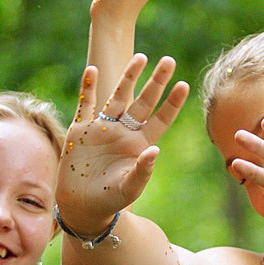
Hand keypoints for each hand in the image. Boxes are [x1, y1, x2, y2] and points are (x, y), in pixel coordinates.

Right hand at [60, 55, 190, 224]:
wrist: (81, 207)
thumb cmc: (109, 201)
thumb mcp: (129, 188)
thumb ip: (143, 171)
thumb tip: (155, 150)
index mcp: (139, 144)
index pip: (160, 119)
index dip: (172, 103)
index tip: (184, 84)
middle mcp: (123, 132)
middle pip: (143, 101)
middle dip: (156, 81)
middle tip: (169, 60)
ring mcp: (101, 129)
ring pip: (118, 96)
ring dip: (129, 77)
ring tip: (141, 57)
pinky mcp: (80, 131)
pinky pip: (85, 104)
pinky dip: (88, 88)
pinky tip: (92, 70)